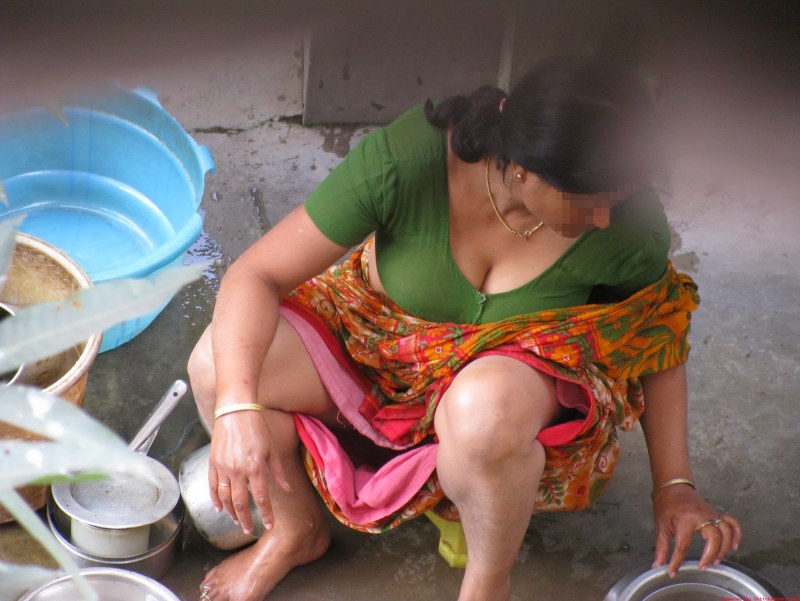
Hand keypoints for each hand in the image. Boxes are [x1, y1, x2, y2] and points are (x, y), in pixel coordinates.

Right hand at [208, 408, 290, 533]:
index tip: (268, 525)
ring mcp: (223, 468)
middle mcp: (238, 471)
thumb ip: (278, 471)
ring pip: (224, 498)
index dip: (265, 514)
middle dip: (245, 520)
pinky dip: (214, 499)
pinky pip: (212, 486)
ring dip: (230, 512)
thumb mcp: (272, 448)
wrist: (235, 410)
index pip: (261, 498)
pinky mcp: (213, 463)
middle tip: (248, 529)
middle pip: (240, 503)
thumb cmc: (256, 427)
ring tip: (235, 520)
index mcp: (255, 468)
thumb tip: (287, 488)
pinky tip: (219, 508)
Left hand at [652, 484, 741, 576]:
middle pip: (714, 538)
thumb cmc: (666, 506)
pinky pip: (732, 523)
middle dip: (710, 555)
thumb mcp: (661, 526)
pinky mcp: (716, 514)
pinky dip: (736, 535)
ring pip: (726, 532)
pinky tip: (733, 547)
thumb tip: (658, 565)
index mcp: (684, 519)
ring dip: (724, 549)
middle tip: (703, 566)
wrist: (673, 487)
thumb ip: (661, 547)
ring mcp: (711, 514)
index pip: (683, 545)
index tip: (673, 572)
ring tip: (716, 561)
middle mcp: (701, 516)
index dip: (677, 561)